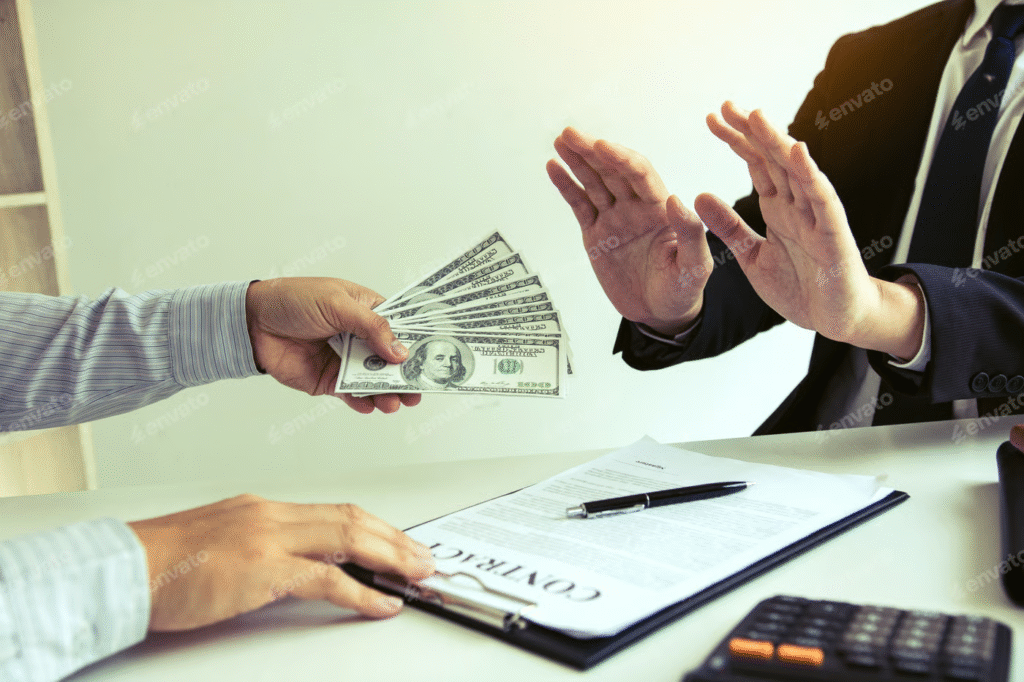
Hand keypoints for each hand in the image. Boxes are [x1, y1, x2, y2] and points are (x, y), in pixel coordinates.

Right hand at [128, 494, 435, 630]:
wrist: (122, 566)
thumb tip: (298, 566)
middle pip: (351, 519)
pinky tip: (382, 603)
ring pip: (349, 538)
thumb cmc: (162, 563)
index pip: (334, 512)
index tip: (397, 542)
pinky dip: (362, 591)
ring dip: (391, 557)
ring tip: (417, 574)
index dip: (374, 527)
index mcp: (263, 507)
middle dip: (394, 539)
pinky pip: (327, 578)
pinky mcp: (262, 569)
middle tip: (423, 557)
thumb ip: (260, 547)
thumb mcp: (221, 543)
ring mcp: (269, 538)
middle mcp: (272, 514)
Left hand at [245, 277, 421, 412]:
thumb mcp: (337, 304)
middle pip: (391, 360)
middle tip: (417, 390)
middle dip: (405, 376)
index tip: (433, 358)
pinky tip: (370, 405)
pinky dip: (361, 401)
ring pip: (373, 380)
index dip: (416, 342)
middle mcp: (359, 337)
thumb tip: (400, 350)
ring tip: (394, 403)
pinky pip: (351, 394)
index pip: (399, 328)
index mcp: (366, 311)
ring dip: (386, 392)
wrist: (252, 322)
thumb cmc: (293, 300)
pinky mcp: (328, 380)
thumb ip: (371, 327)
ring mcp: (345, 360)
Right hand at [546, 127, 712, 335]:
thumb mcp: (695, 266)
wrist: (660, 314)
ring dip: (577, 161)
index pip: (639, 175)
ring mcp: (614, 218)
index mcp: (661, 209)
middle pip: (612, 171)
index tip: (602, 146)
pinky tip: (554, 167)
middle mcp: (636, 207)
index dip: (620, 159)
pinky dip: (566, 186)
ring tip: (560, 141)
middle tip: (571, 133)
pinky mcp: (596, 233)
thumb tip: (675, 199)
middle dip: (592, 151)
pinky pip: (579, 204)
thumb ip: (690, 234)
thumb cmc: (683, 289)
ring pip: (593, 182)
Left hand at [695, 103, 924, 357]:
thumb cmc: (801, 287)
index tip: (711, 118)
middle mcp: (797, 204)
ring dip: (776, 143)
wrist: (836, 319)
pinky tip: (798, 152)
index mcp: (778, 208)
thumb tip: (699, 195)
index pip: (754, 165)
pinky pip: (821, 199)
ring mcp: (816, 215)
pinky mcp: (833, 233)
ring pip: (795, 170)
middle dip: (750, 132)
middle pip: (772, 159)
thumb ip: (728, 227)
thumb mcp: (751, 256)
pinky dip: (810, 175)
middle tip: (726, 105)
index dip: (735, 141)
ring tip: (756, 116)